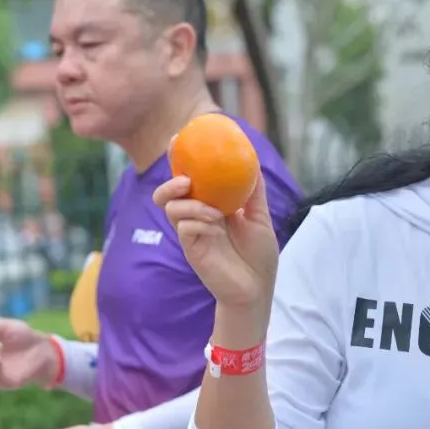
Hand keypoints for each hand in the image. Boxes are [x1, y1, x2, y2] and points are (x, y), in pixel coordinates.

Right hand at [153, 174, 277, 318]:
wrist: (257, 287)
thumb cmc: (259, 255)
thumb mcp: (260, 217)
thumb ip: (254, 192)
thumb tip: (254, 163)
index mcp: (212, 205)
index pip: (190, 181)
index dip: (179, 162)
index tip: (177, 141)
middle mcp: (198, 217)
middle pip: (169, 194)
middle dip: (171, 183)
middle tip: (186, 180)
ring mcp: (193, 233)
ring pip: (172, 209)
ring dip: (191, 204)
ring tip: (214, 212)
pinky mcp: (192, 249)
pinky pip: (184, 228)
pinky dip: (198, 222)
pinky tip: (215, 227)